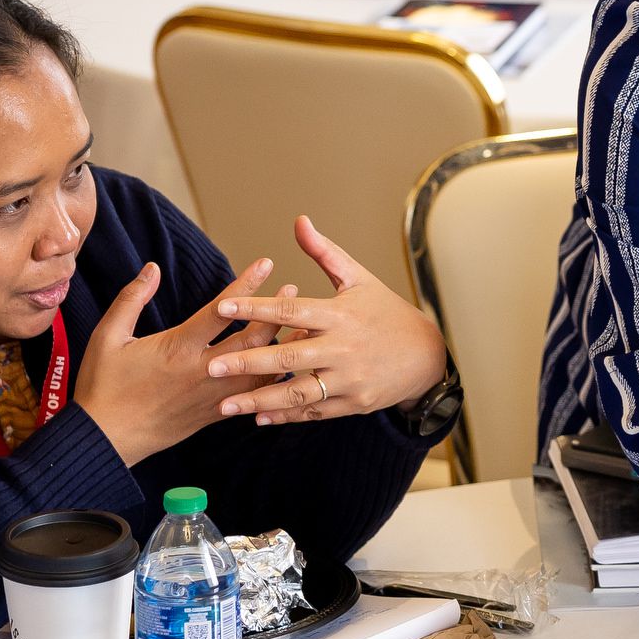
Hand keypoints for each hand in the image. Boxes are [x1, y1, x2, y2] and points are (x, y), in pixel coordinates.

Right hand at [75, 257, 285, 463]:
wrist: (105, 439)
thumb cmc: (103, 385)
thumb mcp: (107, 336)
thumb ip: (131, 299)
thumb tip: (151, 268)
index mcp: (178, 349)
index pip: (221, 311)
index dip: (246, 285)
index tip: (266, 264)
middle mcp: (203, 372)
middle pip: (252, 340)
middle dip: (276, 312)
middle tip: (293, 289)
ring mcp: (213, 397)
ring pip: (260, 369)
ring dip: (281, 346)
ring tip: (299, 326)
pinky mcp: (215, 415)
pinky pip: (252, 396)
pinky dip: (271, 379)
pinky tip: (283, 366)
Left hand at [207, 217, 451, 422]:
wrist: (427, 356)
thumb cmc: (386, 313)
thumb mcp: (359, 279)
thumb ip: (325, 253)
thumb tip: (299, 221)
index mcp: (340, 315)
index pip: (291, 311)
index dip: (255, 309)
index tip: (222, 307)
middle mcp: (343, 349)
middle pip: (289, 357)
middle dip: (247, 363)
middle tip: (211, 367)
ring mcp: (349, 379)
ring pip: (297, 392)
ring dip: (259, 400)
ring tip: (223, 405)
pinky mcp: (354, 404)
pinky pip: (314, 411)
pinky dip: (285, 416)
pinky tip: (257, 417)